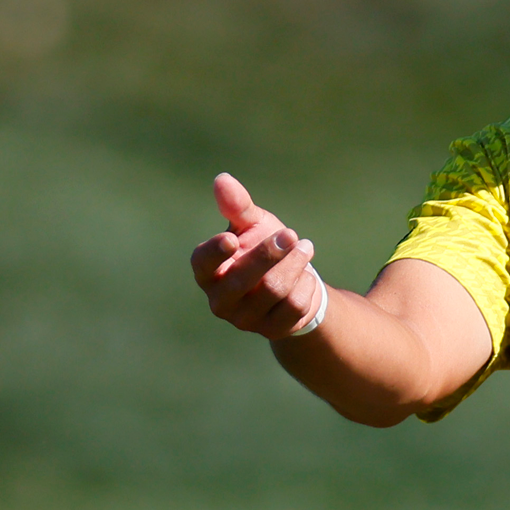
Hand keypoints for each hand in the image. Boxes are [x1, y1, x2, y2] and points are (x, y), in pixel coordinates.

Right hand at [189, 173, 323, 338]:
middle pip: (243, 279)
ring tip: (306, 247)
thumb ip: (238, 206)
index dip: (214, 252)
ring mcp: (245, 320)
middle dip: (270, 254)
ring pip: (273, 290)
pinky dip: (306, 284)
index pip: (202, 263)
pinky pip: (294, 306)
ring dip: (295, 264)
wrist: (294, 282)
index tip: (232, 238)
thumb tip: (222, 179)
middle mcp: (220, 300)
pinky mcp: (272, 330)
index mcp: (208, 272)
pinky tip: (306, 275)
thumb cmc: (263, 248)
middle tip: (290, 234)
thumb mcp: (253, 224)